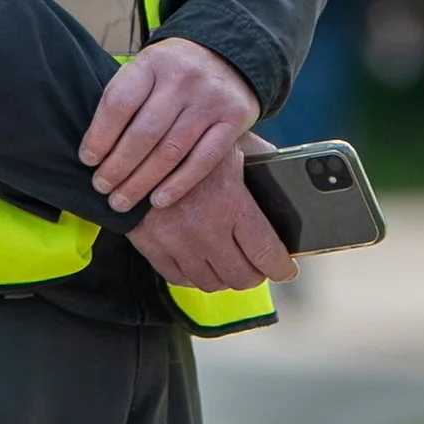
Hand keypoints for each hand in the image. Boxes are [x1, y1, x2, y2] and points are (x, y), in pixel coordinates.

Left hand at [79, 37, 259, 212]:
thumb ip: (125, 98)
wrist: (228, 56)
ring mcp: (211, 99)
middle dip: (118, 166)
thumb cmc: (173, 72)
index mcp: (152, 62)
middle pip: (144, 133)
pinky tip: (158, 200)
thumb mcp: (146, 69)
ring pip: (171, 151)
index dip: (100, 136)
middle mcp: (183, 78)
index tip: (88, 160)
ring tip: (121, 200)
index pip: (119, 103)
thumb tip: (94, 148)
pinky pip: (203, 160)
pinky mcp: (234, 119)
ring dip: (142, 182)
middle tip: (101, 187)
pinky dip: (178, 184)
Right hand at [126, 138, 296, 291]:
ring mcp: (177, 243)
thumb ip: (263, 158)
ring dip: (224, 276)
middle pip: (242, 277)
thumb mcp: (230, 141)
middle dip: (255, 273)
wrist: (130, 146)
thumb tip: (292, 173)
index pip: (266, 254)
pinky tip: (199, 259)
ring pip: (212, 283)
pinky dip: (194, 274)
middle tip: (257, 264)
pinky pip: (180, 279)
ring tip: (228, 261)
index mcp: (230, 202)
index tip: (286, 269)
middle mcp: (205, 229)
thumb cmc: (186, 140)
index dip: (282, 268)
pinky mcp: (152, 248)